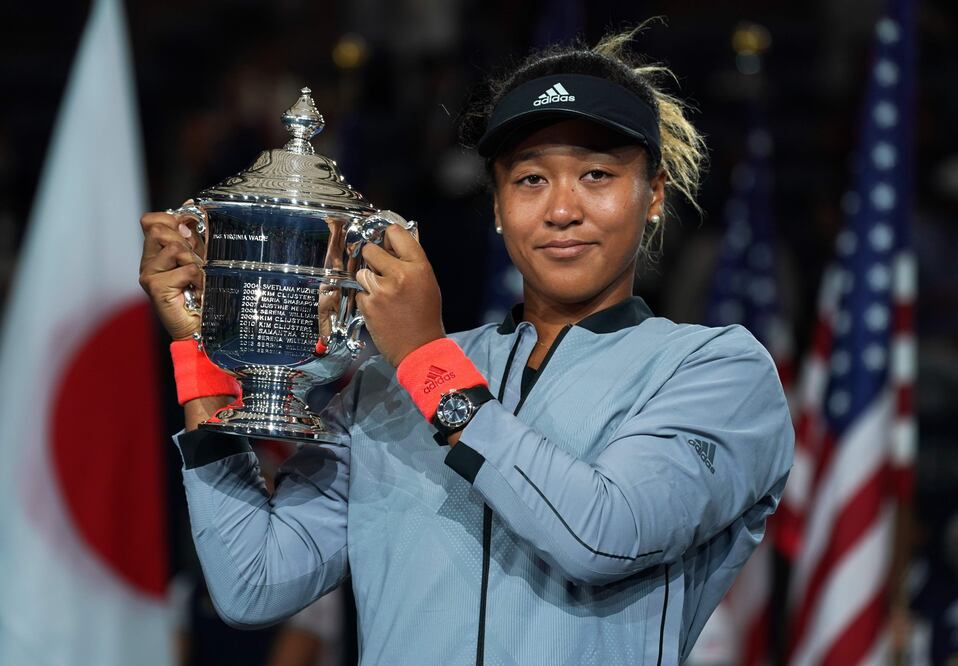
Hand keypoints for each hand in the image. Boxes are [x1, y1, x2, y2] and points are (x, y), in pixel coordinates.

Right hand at [138, 208, 205, 339]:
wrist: (200, 327)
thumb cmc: (201, 294)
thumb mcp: (199, 257)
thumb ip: (193, 235)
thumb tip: (189, 205)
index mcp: (156, 252)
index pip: (151, 220)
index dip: (171, 218)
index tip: (190, 228)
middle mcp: (148, 262)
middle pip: (158, 229)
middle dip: (184, 240)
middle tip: (196, 260)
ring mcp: (149, 275)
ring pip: (173, 247)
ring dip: (193, 260)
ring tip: (198, 277)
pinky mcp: (155, 288)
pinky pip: (185, 269)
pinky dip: (200, 278)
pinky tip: (199, 290)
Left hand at [355, 224, 444, 366]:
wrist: (419, 348)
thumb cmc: (426, 317)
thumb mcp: (428, 283)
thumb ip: (412, 263)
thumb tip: (394, 244)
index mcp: (418, 266)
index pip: (396, 233)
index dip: (388, 237)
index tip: (386, 242)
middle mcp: (399, 274)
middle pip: (370, 249)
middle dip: (373, 259)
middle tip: (381, 271)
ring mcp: (381, 290)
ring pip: (362, 271)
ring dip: (368, 280)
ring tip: (383, 294)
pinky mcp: (368, 305)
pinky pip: (359, 292)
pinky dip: (366, 299)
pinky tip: (380, 308)